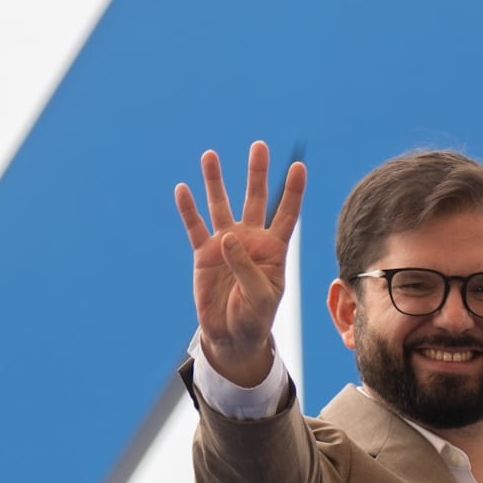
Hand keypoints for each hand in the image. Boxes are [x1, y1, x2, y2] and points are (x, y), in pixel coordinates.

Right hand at [177, 140, 305, 385]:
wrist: (231, 335)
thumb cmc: (254, 317)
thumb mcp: (260, 297)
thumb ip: (246, 268)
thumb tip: (227, 237)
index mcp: (274, 249)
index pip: (287, 214)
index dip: (293, 191)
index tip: (299, 167)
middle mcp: (251, 240)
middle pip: (256, 199)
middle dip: (257, 173)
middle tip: (259, 146)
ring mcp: (226, 244)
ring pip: (222, 205)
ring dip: (216, 181)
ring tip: (210, 155)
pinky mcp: (204, 254)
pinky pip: (195, 227)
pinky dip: (188, 209)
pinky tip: (183, 189)